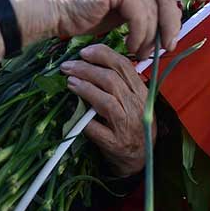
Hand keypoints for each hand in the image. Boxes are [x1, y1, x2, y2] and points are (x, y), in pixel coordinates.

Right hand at [35, 0, 191, 57]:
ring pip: (154, 7)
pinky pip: (140, 14)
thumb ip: (144, 5)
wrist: (50, 13)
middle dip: (173, 23)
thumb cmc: (84, 13)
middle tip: (170, 46)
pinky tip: (130, 46)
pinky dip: (139, 35)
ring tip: (142, 51)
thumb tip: (171, 20)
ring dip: (152, 36)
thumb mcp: (122, 7)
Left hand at [61, 44, 148, 175]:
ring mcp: (126, 125)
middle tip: (67, 66)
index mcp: (142, 93)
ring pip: (105, 100)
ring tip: (69, 81)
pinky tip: (72, 111)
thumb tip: (93, 64)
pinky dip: (82, 118)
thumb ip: (122, 85)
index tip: (85, 51)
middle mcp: (137, 106)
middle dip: (86, 68)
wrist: (141, 159)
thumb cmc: (135, 126)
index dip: (103, 55)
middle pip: (111, 79)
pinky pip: (95, 127)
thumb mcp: (135, 102)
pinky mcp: (115, 143)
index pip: (124, 66)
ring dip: (84, 87)